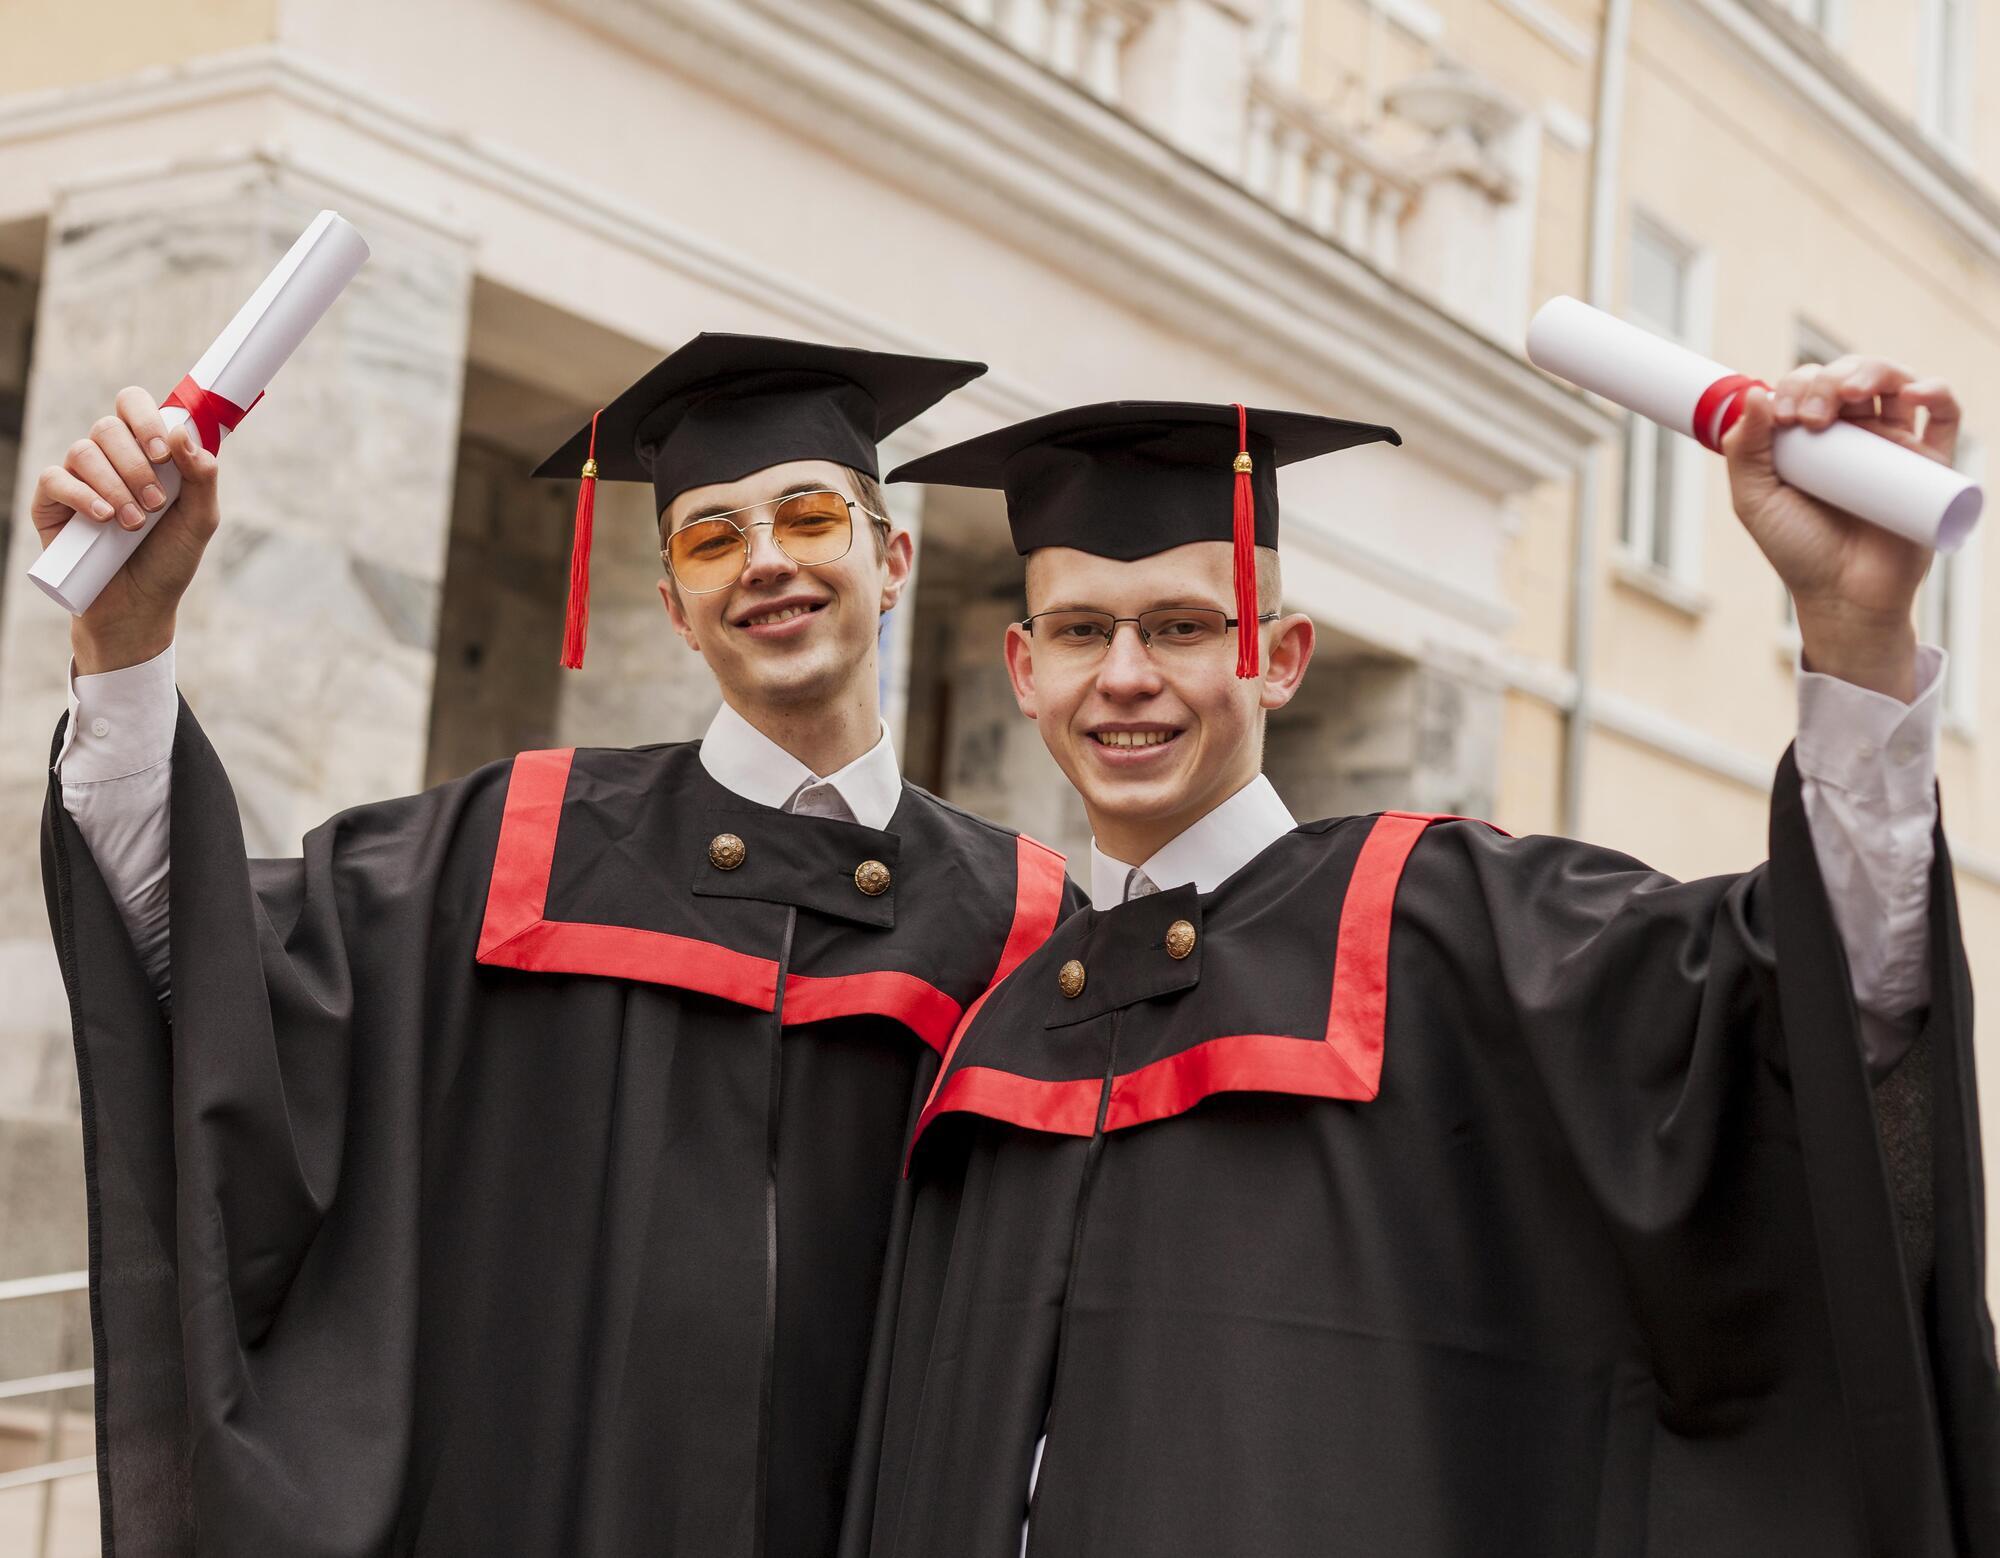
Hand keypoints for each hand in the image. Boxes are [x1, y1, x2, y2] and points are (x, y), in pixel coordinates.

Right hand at [31, 386, 219, 673]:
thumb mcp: (200, 519)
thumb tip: (182, 432)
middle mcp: (109, 459)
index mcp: (144, 453)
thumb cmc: (169, 559)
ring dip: (115, 485)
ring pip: (84, 451)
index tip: (164, 454)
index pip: (134, 405)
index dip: (146, 419)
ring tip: (135, 523)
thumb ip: (202, 476)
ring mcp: (78, 478)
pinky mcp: (51, 502)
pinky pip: (55, 479)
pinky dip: (82, 495)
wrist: (139, 606)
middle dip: (137, 464)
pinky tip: (103, 518)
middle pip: (109, 426)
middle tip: (157, 502)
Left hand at [1721, 356, 1957, 699]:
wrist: (1843, 596)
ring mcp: (1893, 444)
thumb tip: (1754, 393)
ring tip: (1853, 393)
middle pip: (1849, 375)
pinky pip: (1944, 414)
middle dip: (1829, 380)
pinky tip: (1914, 394)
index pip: (1807, 385)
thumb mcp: (1755, 500)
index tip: (1784, 418)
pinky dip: (1935, 391)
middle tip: (1813, 416)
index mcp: (1811, 437)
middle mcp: (1854, 434)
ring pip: (1895, 382)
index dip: (1796, 386)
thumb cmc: (1797, 550)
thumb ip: (1744, 451)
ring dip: (1875, 371)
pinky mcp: (1930, 462)